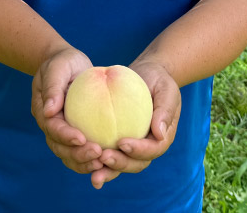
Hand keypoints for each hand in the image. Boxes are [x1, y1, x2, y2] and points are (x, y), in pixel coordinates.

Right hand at [30, 48, 105, 180]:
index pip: (52, 128)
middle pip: (60, 147)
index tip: (81, 138)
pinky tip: (107, 161)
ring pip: (68, 154)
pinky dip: (90, 159)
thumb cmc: (63, 63)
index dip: (65, 135)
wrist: (68, 64)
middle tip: (97, 154)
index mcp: (44, 111)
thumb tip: (49, 109)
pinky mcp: (76, 132)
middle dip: (77, 154)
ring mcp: (63, 131)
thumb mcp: (58, 67)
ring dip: (83, 162)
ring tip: (102, 163)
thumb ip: (53, 86)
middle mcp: (51, 125)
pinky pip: (80, 150)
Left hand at [88, 58, 181, 189]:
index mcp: (162, 137)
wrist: (146, 75)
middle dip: (120, 164)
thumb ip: (165, 110)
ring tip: (92, 171)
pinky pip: (105, 156)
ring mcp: (130, 148)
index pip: (153, 149)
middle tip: (103, 156)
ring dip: (106, 171)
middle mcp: (146, 147)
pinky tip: (79, 158)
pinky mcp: (115, 144)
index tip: (122, 142)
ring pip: (120, 166)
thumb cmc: (158, 80)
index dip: (139, 150)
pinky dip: (94, 162)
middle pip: (136, 164)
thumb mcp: (166, 89)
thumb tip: (159, 134)